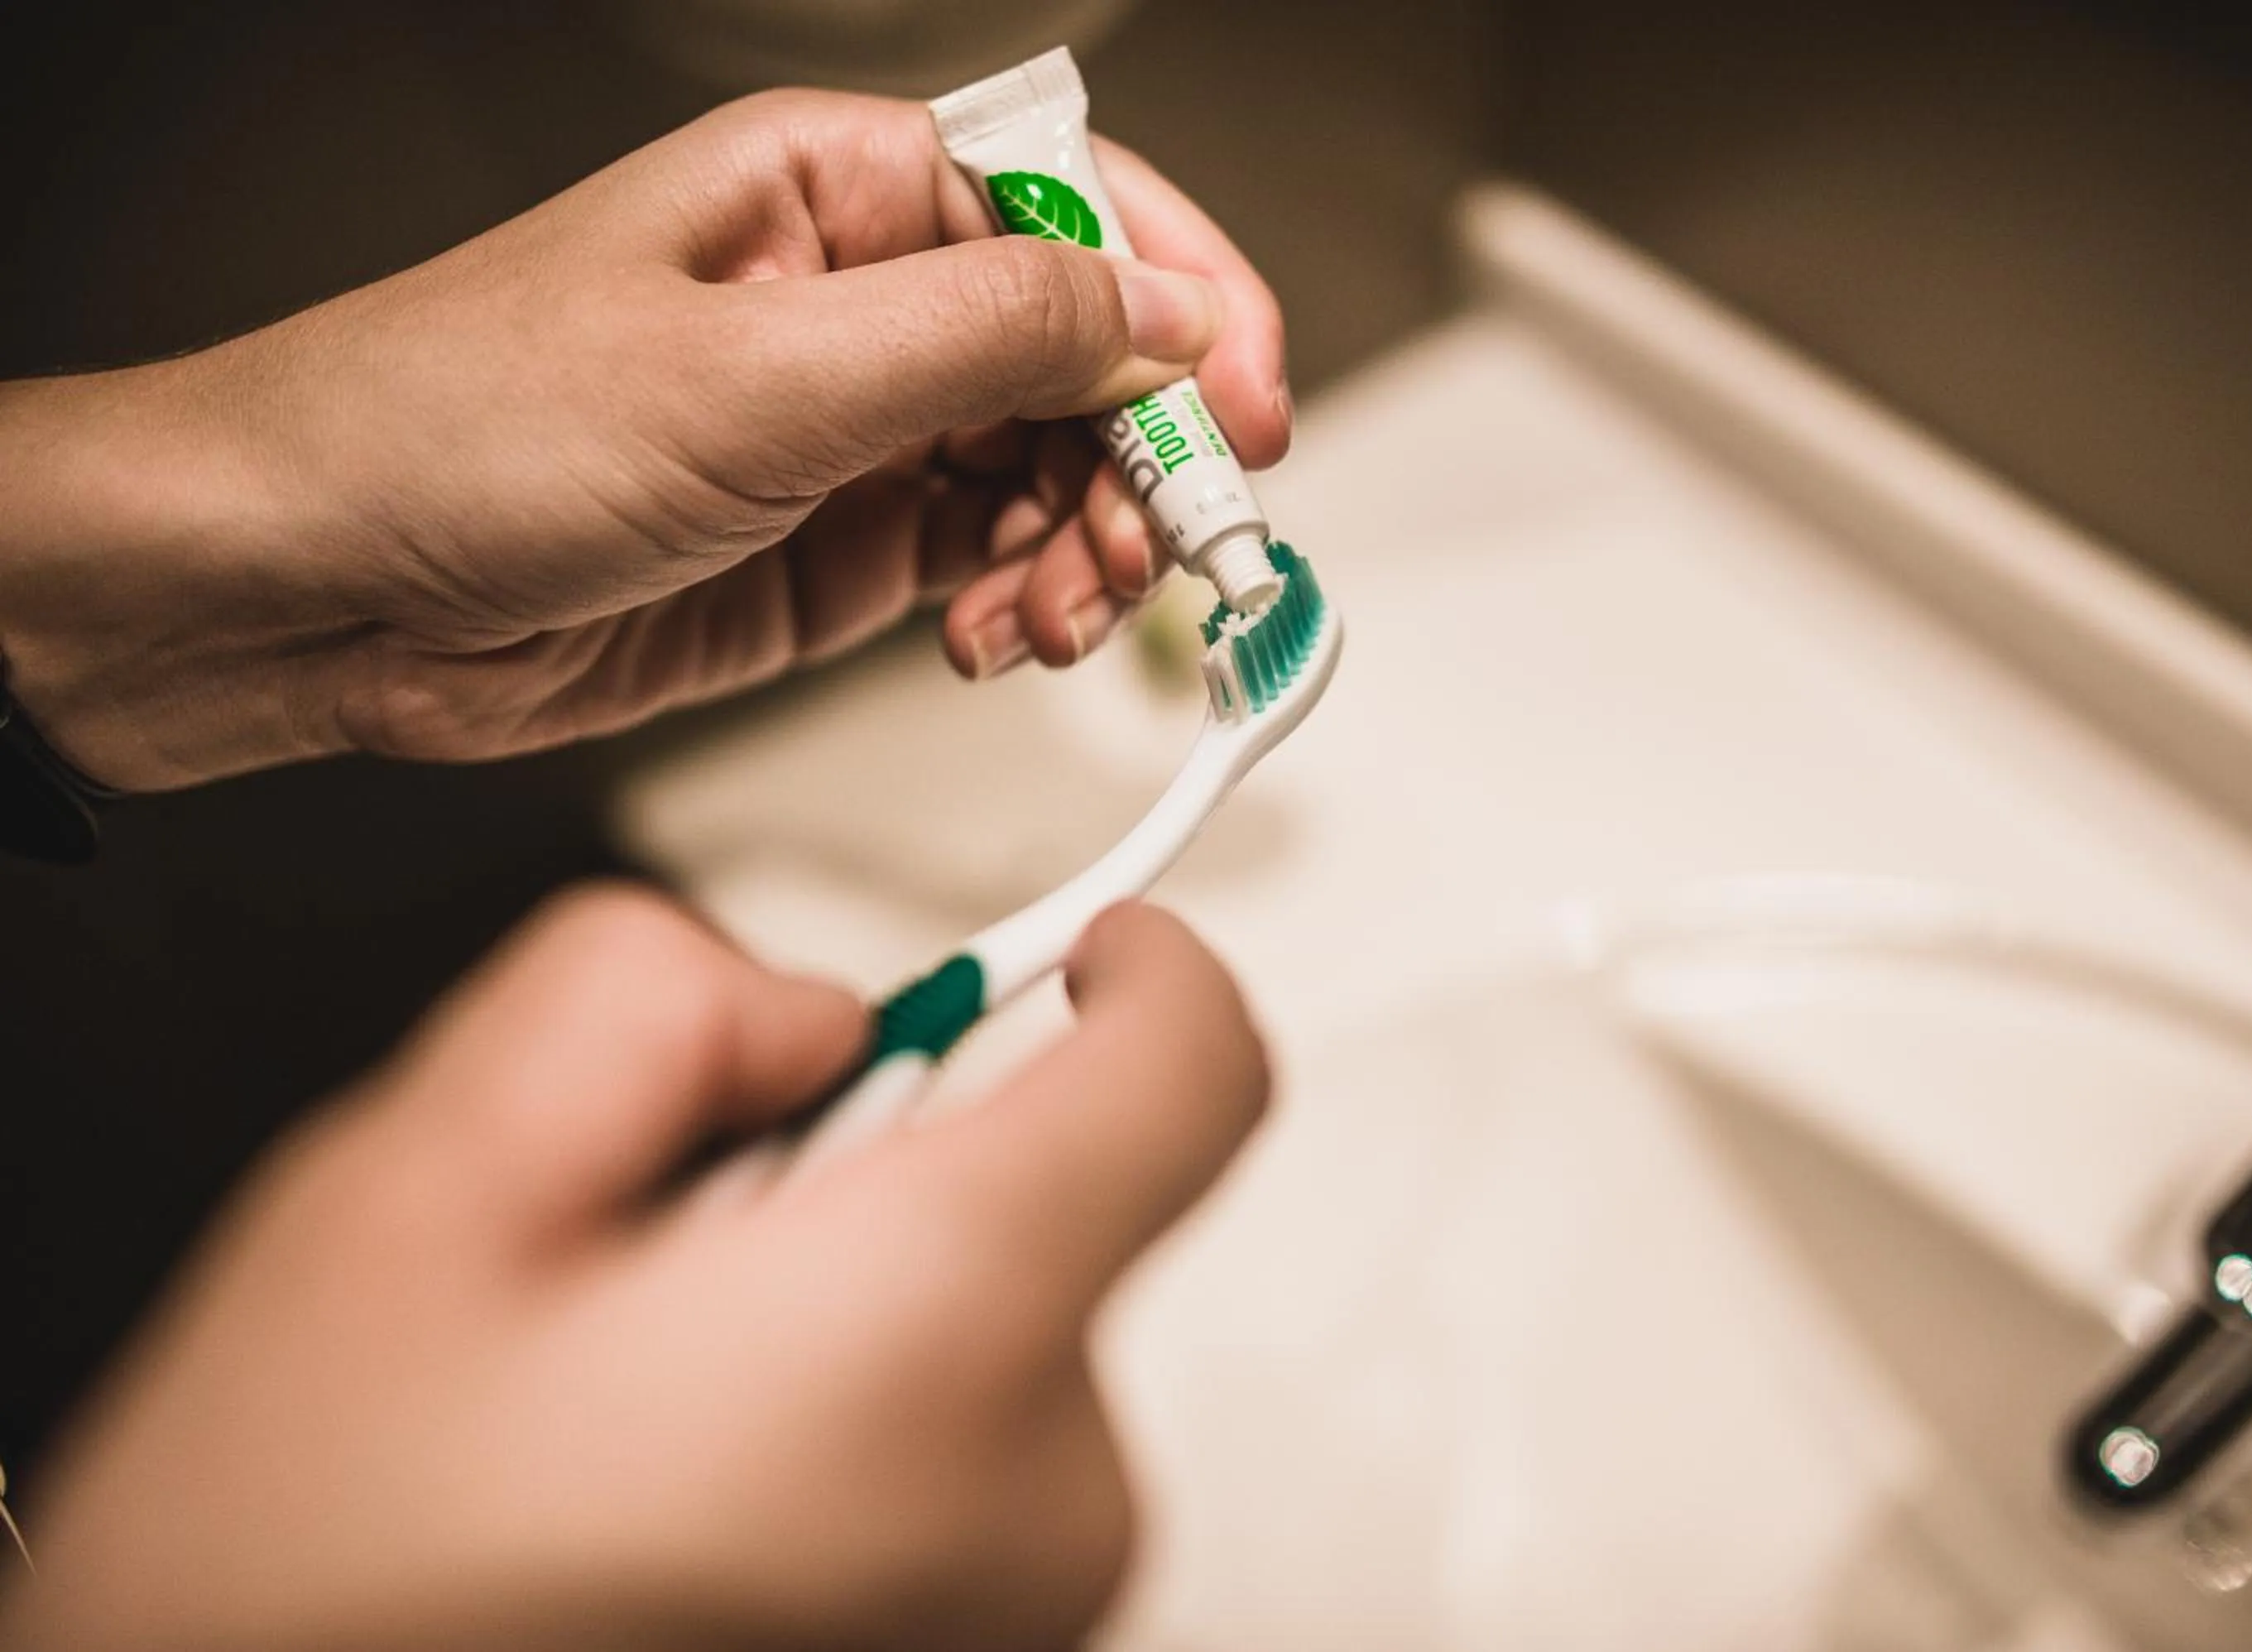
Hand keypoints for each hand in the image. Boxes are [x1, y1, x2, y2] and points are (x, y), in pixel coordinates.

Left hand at [0, 91, 1289, 790]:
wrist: (317, 588)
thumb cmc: (465, 426)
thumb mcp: (757, 373)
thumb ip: (986, 338)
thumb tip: (1164, 314)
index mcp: (839, 190)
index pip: (1083, 212)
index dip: (1189, 307)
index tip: (1246, 417)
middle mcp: (862, 301)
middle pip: (1093, 358)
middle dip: (1143, 462)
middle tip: (1159, 556)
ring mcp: (856, 430)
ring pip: (1056, 472)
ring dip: (1087, 551)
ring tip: (1048, 619)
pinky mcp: (837, 545)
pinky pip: (989, 563)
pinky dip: (1020, 608)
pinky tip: (993, 642)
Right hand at [0, 890, 1267, 1651]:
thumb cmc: (310, 1599)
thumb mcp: (401, 1199)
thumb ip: (633, 1004)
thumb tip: (800, 1010)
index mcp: (930, 1341)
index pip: (1193, 1084)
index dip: (1148, 979)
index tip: (1086, 955)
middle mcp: (1035, 1501)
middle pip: (1040, 1205)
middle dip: (861, 1175)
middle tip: (634, 1262)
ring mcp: (1021, 1614)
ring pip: (980, 1333)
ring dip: (830, 1313)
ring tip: (613, 1420)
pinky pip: (956, 1460)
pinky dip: (837, 1428)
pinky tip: (662, 1507)